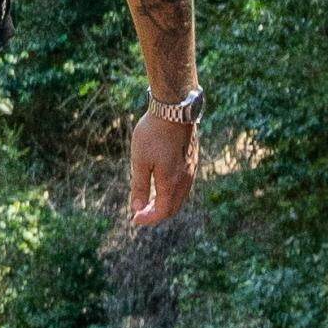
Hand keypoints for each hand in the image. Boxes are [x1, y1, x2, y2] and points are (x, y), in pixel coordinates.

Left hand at [129, 111, 196, 227]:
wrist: (174, 108)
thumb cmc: (153, 134)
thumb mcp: (140, 160)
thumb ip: (139, 186)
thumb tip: (137, 207)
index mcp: (171, 183)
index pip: (162, 211)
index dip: (148, 218)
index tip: (134, 218)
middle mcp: (185, 179)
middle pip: (174, 207)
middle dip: (157, 213)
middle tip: (141, 211)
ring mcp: (191, 169)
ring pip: (181, 196)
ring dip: (166, 202)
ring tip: (150, 198)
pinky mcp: (193, 158)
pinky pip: (185, 184)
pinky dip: (173, 191)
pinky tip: (163, 182)